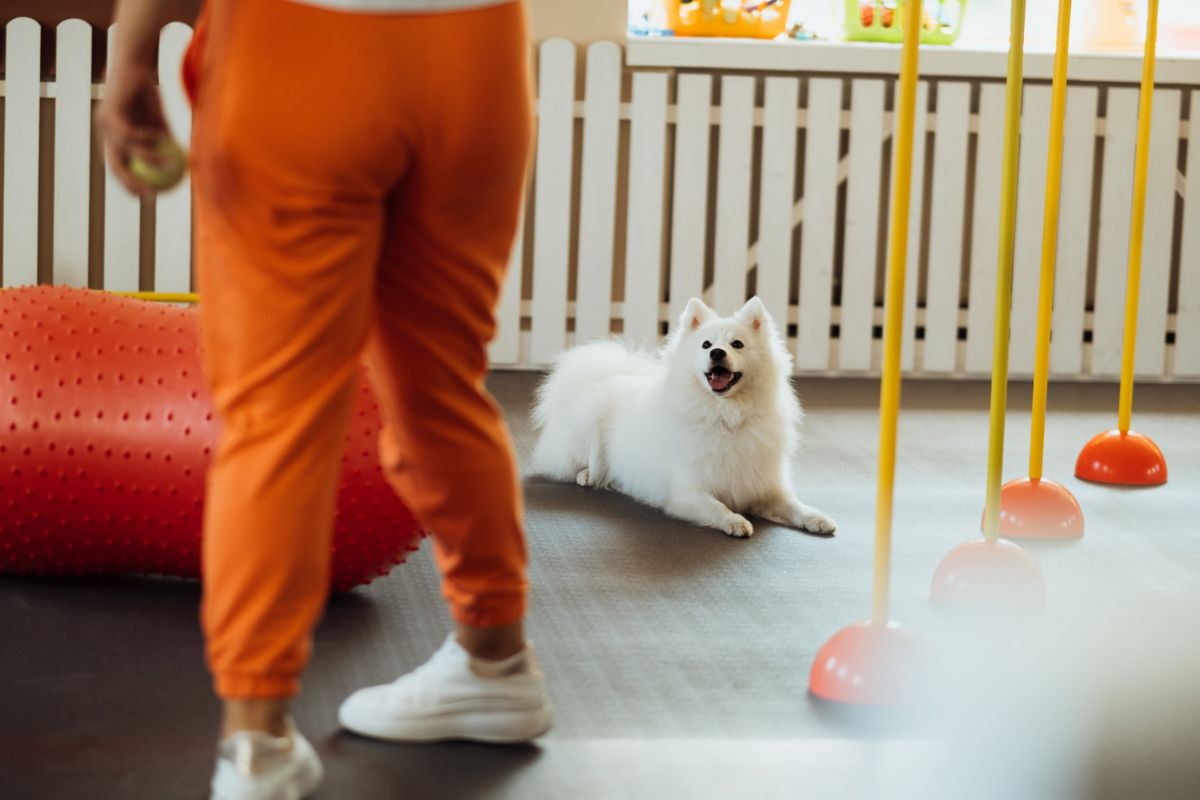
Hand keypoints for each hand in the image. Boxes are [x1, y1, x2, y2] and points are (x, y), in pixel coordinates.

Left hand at [97, 60, 170, 195]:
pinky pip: (130, 132)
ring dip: (151, 159)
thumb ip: (165, 140)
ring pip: (127, 150)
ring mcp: (106, 122)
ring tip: (171, 165)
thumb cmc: (146, 91)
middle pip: (115, 165)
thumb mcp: (159, 120)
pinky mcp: (110, 111)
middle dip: (131, 183)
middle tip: (151, 194)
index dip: (130, 185)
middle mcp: (105, 132)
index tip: (149, 197)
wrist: (134, 64)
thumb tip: (180, 164)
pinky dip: (147, 138)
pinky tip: (161, 139)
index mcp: (113, 137)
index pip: (118, 167)